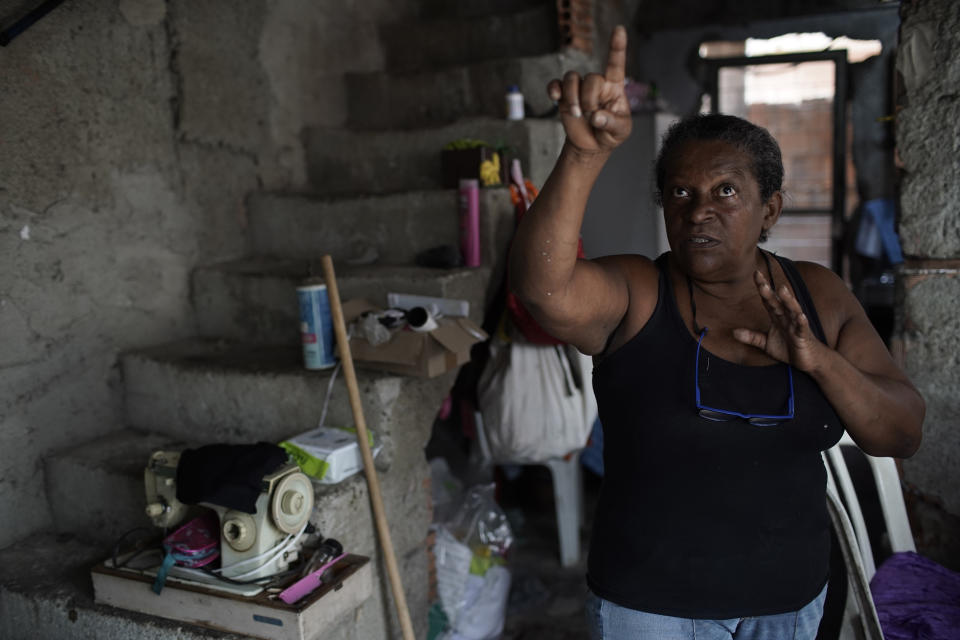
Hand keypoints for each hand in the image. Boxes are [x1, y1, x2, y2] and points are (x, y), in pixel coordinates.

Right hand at [547, 25, 631, 154]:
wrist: (591, 145)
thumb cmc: (610, 134)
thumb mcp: (620, 131)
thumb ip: (611, 123)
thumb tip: (596, 117)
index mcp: (614, 87)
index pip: (616, 64)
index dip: (617, 47)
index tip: (619, 30)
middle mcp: (596, 84)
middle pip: (591, 78)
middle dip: (589, 99)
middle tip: (591, 116)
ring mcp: (579, 88)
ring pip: (571, 78)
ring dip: (572, 97)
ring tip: (576, 114)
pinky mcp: (564, 96)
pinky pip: (555, 85)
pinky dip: (553, 89)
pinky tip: (555, 97)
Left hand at [733, 270, 824, 371]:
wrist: (809, 360)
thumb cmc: (788, 348)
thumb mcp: (766, 343)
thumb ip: (752, 337)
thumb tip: (734, 332)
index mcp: (777, 317)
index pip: (768, 299)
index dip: (762, 287)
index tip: (756, 273)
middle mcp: (787, 317)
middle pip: (778, 302)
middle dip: (770, 292)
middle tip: (761, 282)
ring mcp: (796, 325)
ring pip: (793, 310)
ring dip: (788, 300)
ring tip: (782, 289)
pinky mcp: (804, 336)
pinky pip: (803, 328)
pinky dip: (802, 322)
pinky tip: (800, 316)